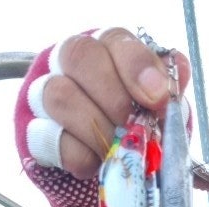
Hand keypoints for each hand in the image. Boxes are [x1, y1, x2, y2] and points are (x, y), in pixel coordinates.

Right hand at [30, 28, 190, 180]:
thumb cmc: (138, 126)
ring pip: (59, 95)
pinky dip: (80, 156)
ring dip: (96, 129)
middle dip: (112, 97)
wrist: (110, 163)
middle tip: (131, 126)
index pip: (116, 40)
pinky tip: (97, 164)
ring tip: (117, 151)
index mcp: (109, 50)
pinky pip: (48, 138)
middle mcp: (72, 62)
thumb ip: (168, 95)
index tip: (157, 99)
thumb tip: (173, 83)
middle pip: (78, 55)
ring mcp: (47, 93)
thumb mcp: (159, 110)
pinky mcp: (35, 130)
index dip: (137, 67)